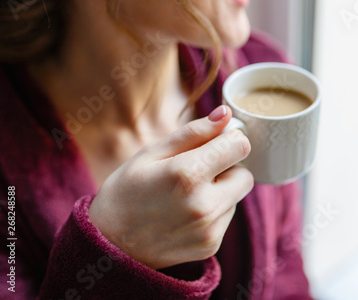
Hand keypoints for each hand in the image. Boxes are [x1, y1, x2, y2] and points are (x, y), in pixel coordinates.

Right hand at [88, 105, 252, 268]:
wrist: (109, 244)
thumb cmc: (126, 190)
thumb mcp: (152, 153)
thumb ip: (193, 132)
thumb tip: (226, 115)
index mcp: (188, 174)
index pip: (240, 146)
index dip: (229, 139)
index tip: (215, 143)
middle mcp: (204, 205)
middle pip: (245, 174)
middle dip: (228, 168)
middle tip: (197, 170)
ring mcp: (209, 229)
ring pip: (237, 196)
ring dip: (221, 190)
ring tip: (186, 194)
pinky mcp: (211, 245)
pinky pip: (227, 216)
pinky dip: (214, 210)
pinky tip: (186, 213)